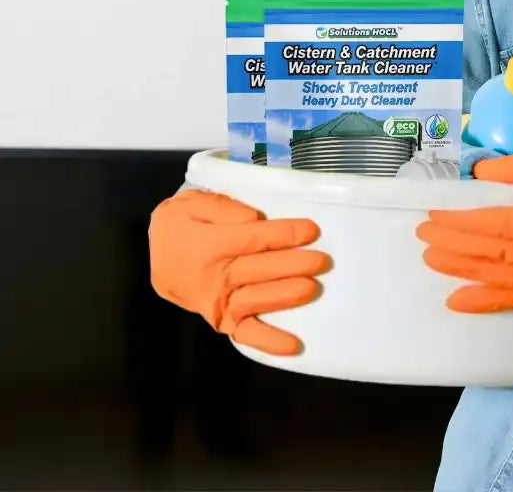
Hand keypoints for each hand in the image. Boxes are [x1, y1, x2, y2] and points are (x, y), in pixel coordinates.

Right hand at [149, 189, 331, 354]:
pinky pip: (243, 333)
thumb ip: (222, 207)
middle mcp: (212, 277)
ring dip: (283, 297)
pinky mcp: (219, 319)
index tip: (311, 230)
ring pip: (253, 301)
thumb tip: (253, 218)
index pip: (251, 239)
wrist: (155, 252)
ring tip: (313, 289)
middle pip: (256, 271)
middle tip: (322, 261)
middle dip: (292, 266)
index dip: (283, 235)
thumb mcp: (192, 202)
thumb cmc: (182, 222)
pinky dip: (267, 341)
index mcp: (208, 245)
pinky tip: (293, 346)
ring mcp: (216, 302)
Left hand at [416, 152, 512, 312]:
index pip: (493, 224)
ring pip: (496, 276)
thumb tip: (480, 172)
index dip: (459, 223)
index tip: (433, 216)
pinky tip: (458, 300)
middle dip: (452, 245)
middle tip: (423, 235)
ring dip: (460, 269)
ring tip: (431, 259)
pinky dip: (485, 301)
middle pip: (490, 252)